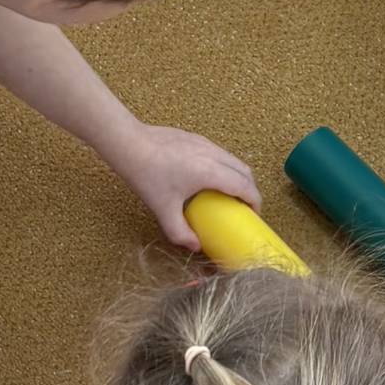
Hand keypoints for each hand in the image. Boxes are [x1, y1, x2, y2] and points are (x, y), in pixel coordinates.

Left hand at [120, 126, 259, 250]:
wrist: (129, 144)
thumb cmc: (147, 175)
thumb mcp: (163, 209)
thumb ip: (180, 232)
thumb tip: (195, 246)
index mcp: (211, 172)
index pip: (245, 186)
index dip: (254, 201)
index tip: (254, 214)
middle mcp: (213, 154)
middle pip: (245, 171)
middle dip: (250, 189)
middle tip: (243, 206)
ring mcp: (205, 143)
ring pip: (233, 159)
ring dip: (238, 176)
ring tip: (229, 194)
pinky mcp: (196, 138)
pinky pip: (220, 153)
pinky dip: (225, 166)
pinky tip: (209, 178)